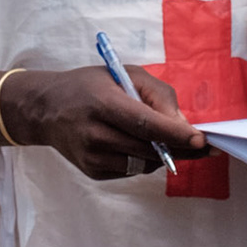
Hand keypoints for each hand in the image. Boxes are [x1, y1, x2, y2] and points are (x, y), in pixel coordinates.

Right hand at [4, 66, 205, 179]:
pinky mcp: (92, 172)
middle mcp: (95, 134)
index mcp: (103, 104)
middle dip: (178, 147)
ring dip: (160, 154)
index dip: (176, 135)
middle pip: (148, 148)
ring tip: (157, 137)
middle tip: (200, 144)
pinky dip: (141, 159)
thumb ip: (157, 94)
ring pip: (144, 164)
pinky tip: (132, 143)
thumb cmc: (90, 86)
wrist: (45, 108)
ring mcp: (91, 157)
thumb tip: (183, 125)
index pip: (146, 124)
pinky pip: (131, 171)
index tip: (201, 140)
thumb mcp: (124, 74)